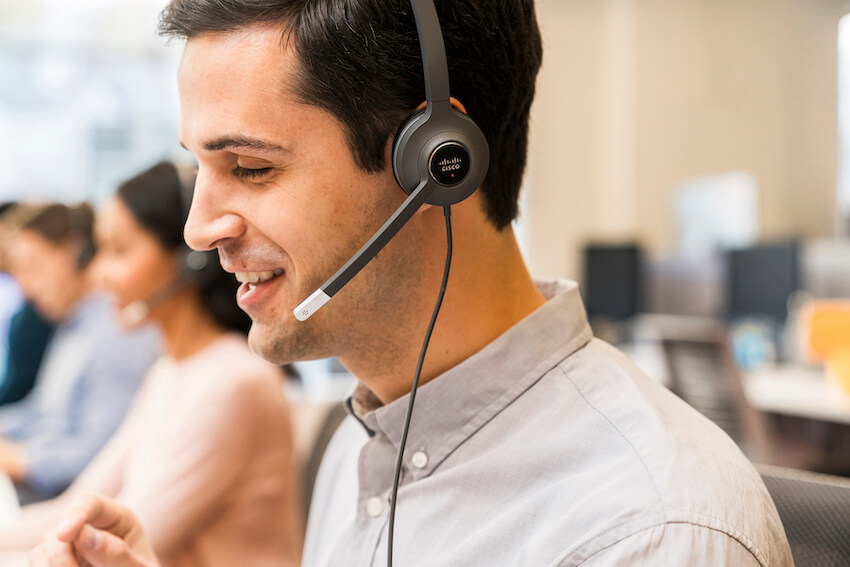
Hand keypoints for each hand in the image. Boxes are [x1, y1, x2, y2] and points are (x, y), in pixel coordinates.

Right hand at [27, 494, 158, 566]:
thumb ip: (116, 553)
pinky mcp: (55, 562)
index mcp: (116, 518)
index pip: (89, 502)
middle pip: (58, 526)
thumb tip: (83, 535)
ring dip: (53, 565)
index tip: (64, 534)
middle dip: (60, 553)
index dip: (74, 514)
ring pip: (42, 549)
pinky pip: (38, 563)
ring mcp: (69, 545)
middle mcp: (88, 526)